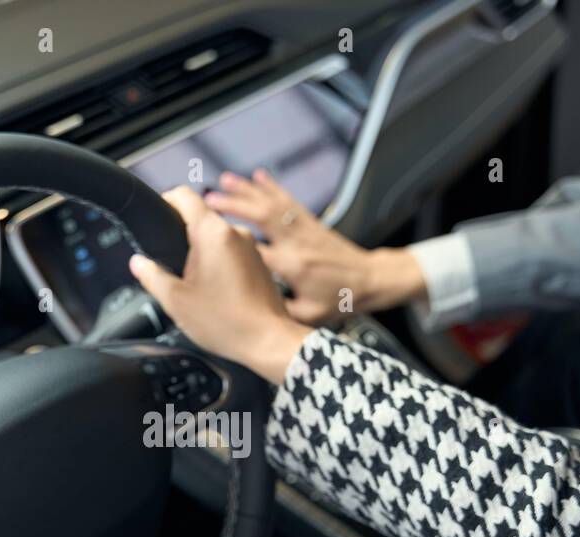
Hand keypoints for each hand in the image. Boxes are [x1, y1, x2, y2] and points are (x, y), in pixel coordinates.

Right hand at [129, 185, 310, 383]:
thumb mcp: (176, 301)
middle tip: (172, 268)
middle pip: (200, 219)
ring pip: (216, 238)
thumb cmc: (226, 323)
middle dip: (182, 238)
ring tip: (196, 286)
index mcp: (213, 233)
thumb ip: (151, 277)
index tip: (157, 217)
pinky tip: (216, 292)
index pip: (184, 196)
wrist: (269, 341)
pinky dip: (219, 264)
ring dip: (202, 254)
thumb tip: (138, 264)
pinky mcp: (260, 262)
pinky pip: (232, 252)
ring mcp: (251, 246)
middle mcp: (235, 232)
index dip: (165, 201)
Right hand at [203, 169, 425, 322]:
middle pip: (261, 216)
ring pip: (273, 202)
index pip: (256, 250)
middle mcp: (298, 243)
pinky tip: (259, 176)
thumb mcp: (308, 316)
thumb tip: (251, 306)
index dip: (232, 243)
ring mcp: (305, 230)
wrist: (371, 281)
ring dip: (248, 189)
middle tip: (209, 198)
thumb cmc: (341, 300)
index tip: (207, 236)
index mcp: (293, 267)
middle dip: (234, 204)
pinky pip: (289, 200)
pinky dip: (272, 186)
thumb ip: (279, 310)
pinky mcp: (312, 223)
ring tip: (225, 180)